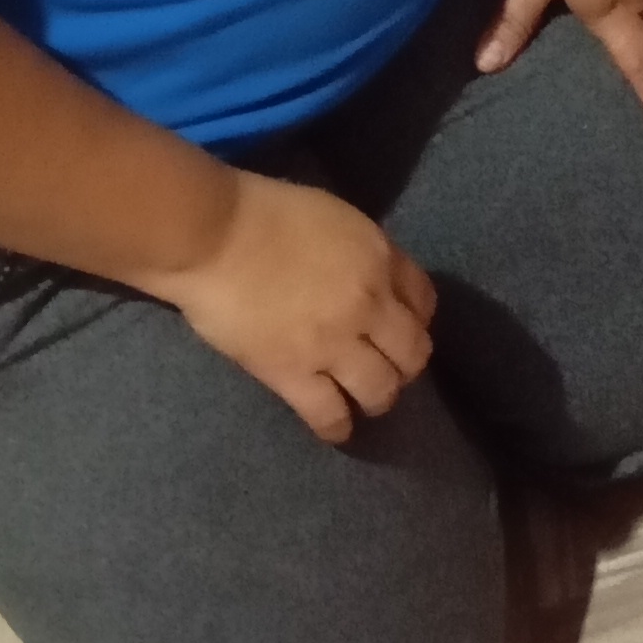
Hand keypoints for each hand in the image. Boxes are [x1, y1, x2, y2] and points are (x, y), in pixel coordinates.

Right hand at [151, 170, 436, 444]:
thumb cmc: (267, 213)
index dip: (417, 320)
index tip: (403, 329)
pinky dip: (338, 427)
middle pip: (414, 351)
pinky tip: (337, 430)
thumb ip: (363, 252)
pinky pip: (329, 413)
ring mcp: (334, 342)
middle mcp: (370, 304)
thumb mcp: (337, 218)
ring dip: (379, 398)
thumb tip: (369, 278)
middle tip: (389, 370)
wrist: (217, 235)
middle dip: (407, 366)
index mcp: (381, 258)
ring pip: (381, 389)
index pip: (424, 300)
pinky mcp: (293, 373)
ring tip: (365, 401)